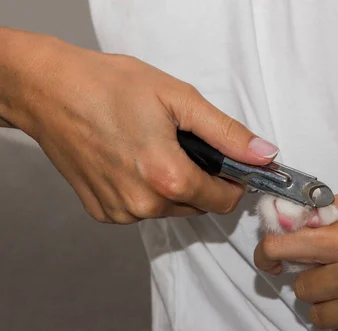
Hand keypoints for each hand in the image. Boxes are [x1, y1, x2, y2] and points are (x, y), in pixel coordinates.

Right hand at [0, 28, 278, 222]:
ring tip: (154, 148)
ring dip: (175, 186)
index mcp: (168, 178)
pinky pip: (143, 209)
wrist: (49, 91)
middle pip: (199, 205)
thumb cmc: (110, 87)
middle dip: (203, 181)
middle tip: (184, 146)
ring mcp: (121, 212)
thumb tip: (264, 154)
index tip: (230, 165)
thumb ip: (227, 133)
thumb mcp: (179, 99)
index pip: (225, 201)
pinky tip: (132, 161)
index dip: (234, 183)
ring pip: (172, 209)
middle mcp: (145, 204)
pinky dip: (147, 191)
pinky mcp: (103, 212)